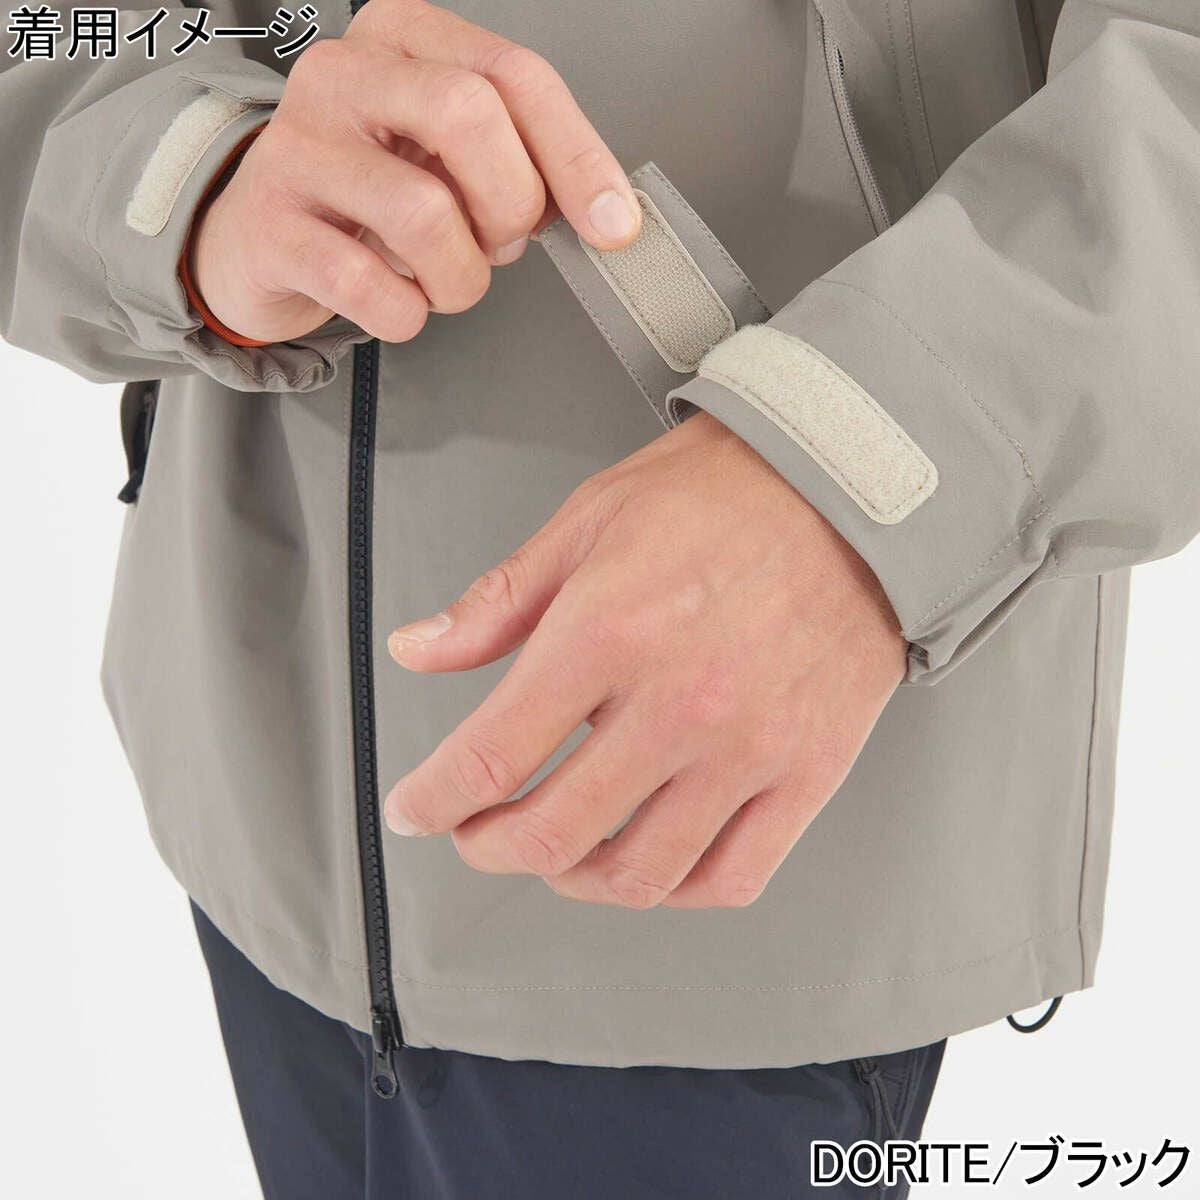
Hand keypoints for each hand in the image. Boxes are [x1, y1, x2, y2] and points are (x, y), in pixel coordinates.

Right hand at [191, 0, 639, 343]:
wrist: (262, 236)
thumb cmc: (372, 192)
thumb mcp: (450, 157)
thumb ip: (522, 160)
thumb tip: (604, 212)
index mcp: (404, 39)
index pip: (515, 75)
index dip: (576, 155)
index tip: (612, 223)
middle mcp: (343, 74)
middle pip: (469, 116)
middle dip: (510, 205)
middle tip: (499, 242)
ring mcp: (296, 147)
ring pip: (423, 212)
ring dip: (460, 277)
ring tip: (443, 278)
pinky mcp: (268, 225)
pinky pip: (369, 287)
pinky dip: (405, 315)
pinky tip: (396, 300)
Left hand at [383, 412, 906, 908]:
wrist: (850, 487)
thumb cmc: (724, 493)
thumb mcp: (589, 521)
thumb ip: (499, 600)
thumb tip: (419, 650)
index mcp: (609, 632)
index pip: (492, 756)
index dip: (433, 799)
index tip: (417, 807)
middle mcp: (678, 703)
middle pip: (554, 831)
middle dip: (489, 846)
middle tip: (476, 833)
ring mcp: (749, 747)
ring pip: (640, 873)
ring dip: (573, 879)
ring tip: (555, 853)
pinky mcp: (808, 770)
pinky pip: (732, 875)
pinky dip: (674, 891)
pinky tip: (648, 864)